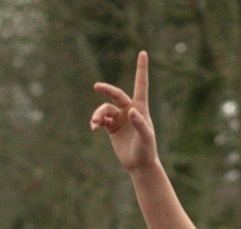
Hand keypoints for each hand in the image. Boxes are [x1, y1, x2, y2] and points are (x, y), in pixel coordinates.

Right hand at [90, 51, 160, 172]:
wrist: (138, 164)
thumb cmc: (146, 150)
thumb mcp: (145, 137)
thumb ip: (140, 123)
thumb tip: (131, 111)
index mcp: (141, 108)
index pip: (141, 85)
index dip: (141, 69)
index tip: (143, 52)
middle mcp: (130, 110)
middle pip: (116, 95)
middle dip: (106, 90)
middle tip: (97, 86)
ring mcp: (120, 118)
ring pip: (105, 109)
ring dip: (98, 115)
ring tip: (95, 124)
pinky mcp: (112, 127)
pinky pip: (101, 119)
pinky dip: (96, 122)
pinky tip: (94, 127)